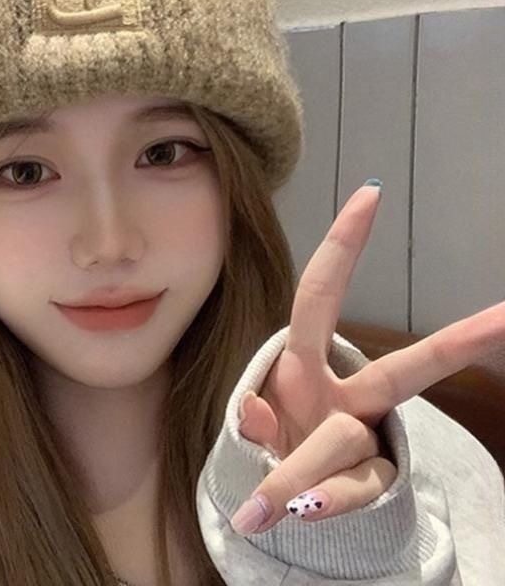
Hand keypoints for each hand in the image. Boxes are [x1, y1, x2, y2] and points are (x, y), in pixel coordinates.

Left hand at [230, 182, 504, 535]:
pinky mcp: (372, 483)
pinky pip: (344, 496)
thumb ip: (254, 420)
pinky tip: (292, 513)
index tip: (371, 194)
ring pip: (339, 448)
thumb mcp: (253, 425)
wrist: (283, 501)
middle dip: (454, 346)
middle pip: (402, 371)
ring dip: (294, 477)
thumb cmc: (271, 441)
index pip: (320, 295)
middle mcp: (345, 395)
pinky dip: (315, 504)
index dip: (343, 247)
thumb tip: (254, 414)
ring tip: (263, 511)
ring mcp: (363, 439)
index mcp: (305, 362)